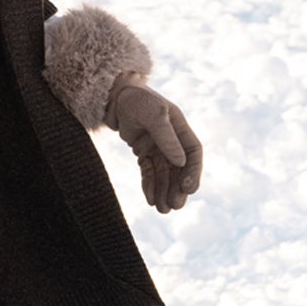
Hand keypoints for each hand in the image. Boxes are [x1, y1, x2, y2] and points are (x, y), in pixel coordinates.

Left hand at [108, 80, 202, 212]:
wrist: (113, 96)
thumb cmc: (136, 99)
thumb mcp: (153, 114)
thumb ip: (166, 137)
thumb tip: (180, 162)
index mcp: (180, 128)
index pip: (193, 153)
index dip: (193, 171)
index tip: (188, 188)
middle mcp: (172, 139)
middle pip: (180, 168)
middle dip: (178, 188)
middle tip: (175, 206)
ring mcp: (158, 147)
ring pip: (164, 174)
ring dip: (164, 191)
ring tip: (162, 209)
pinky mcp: (143, 153)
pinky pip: (149, 172)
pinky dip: (150, 185)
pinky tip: (149, 199)